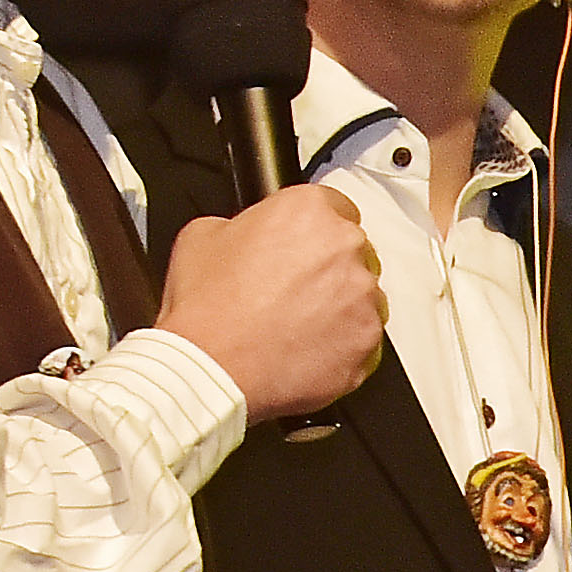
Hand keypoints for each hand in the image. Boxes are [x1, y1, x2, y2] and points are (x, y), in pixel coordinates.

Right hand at [155, 184, 384, 418]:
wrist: (213, 366)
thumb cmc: (208, 307)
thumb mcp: (203, 235)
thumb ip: (243, 224)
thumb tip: (250, 233)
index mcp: (308, 211)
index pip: (332, 205)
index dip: (312, 229)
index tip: (303, 245)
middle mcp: (345, 247)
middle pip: (351, 250)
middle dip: (327, 266)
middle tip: (290, 289)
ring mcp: (363, 296)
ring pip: (362, 294)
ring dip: (338, 304)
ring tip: (296, 323)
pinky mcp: (368, 340)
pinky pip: (364, 336)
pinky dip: (342, 342)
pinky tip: (306, 347)